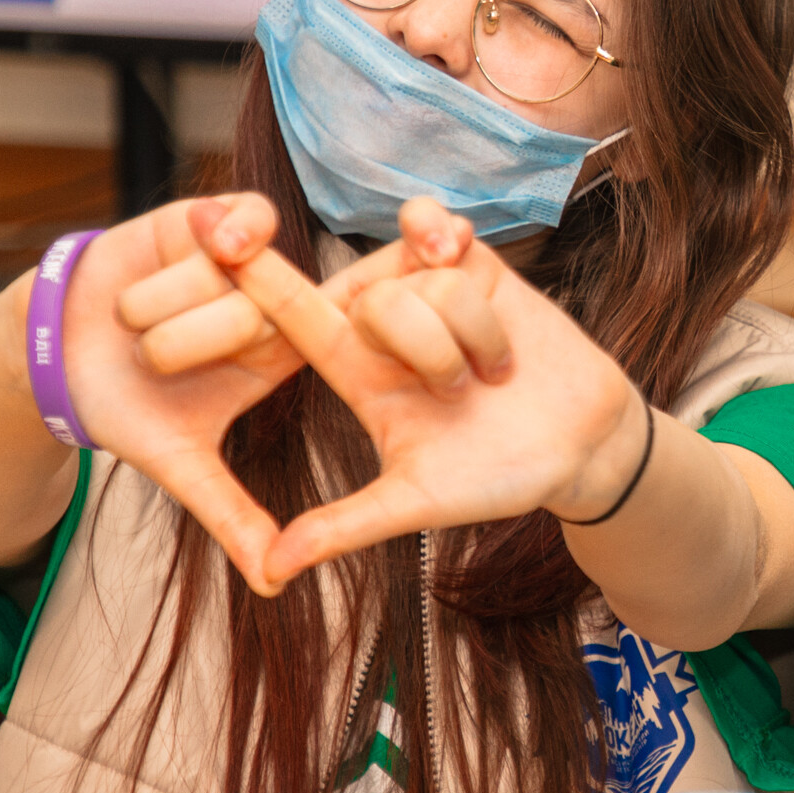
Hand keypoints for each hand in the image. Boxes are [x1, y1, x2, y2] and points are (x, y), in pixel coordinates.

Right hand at [46, 194, 440, 584]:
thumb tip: (272, 583)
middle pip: (274, 309)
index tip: (431, 298)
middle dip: (205, 339)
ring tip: (142, 326)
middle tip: (159, 361)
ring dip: (171, 308)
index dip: (391, 310)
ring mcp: (245, 259)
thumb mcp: (179, 463)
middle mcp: (274, 301)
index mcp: (284, 353)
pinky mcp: (210, 218)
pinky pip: (229, 223)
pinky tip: (185, 257)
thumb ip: (230, 514)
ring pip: (241, 275)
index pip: (352, 326)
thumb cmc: (126, 407)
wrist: (55, 350)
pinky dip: (191, 251)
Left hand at [137, 198, 648, 592]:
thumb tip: (272, 566)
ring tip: (495, 370)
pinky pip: (439, 226)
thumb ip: (344, 526)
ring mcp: (432, 291)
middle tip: (460, 390)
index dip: (260, 283)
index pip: (295, 319)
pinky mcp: (478, 266)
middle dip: (420, 343)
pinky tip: (456, 246)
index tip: (213, 242)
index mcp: (358, 373)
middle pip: (369, 299)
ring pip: (421, 278)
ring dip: (469, 330)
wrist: (580, 447)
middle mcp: (387, 326)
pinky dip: (444, 232)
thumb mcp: (416, 502)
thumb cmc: (498, 479)